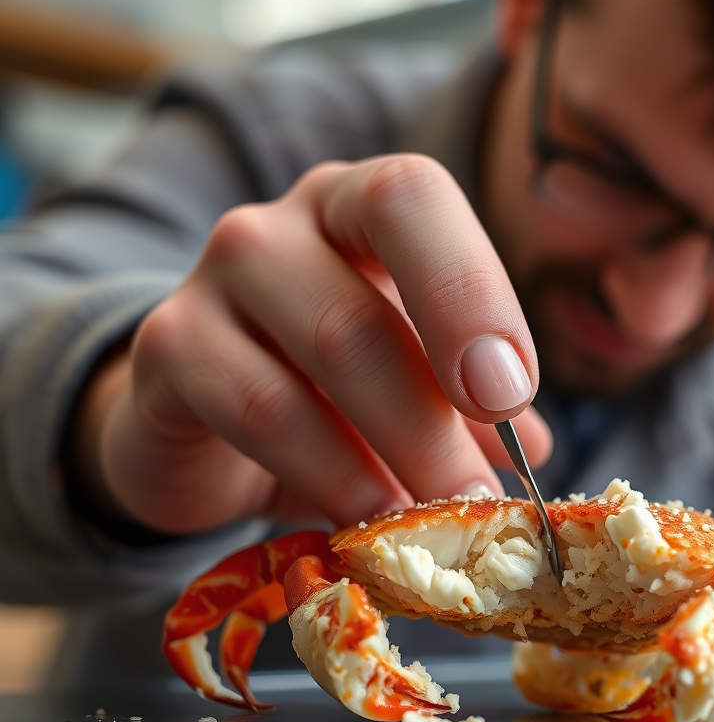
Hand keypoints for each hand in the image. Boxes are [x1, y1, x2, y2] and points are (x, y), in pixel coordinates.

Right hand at [72, 155, 551, 533]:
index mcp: (358, 207)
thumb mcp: (411, 384)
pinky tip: (361, 518)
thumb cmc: (328, 388)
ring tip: (429, 524)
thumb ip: (472, 409)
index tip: (509, 396)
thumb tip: (536, 452)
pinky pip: (258, 411)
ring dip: (391, 456)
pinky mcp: (169, 349)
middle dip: (435, 422)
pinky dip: (325, 474)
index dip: (469, 293)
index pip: (411, 197)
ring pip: (319, 359)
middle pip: (365, 309)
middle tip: (478, 501)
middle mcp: (281, 225)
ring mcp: (214, 279)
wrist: (205, 418)